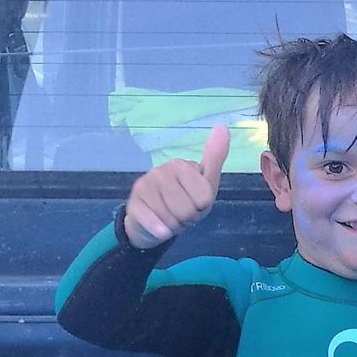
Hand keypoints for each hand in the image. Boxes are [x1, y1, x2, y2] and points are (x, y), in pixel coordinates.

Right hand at [123, 124, 228, 246]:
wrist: (154, 222)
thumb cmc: (185, 200)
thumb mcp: (205, 183)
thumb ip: (215, 157)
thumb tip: (222, 127)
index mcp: (181, 165)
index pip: (204, 199)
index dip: (202, 207)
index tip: (194, 202)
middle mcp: (161, 171)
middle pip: (187, 210)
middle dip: (187, 218)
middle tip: (180, 212)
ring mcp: (145, 186)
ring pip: (171, 219)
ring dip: (174, 225)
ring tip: (170, 216)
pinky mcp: (133, 204)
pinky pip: (154, 223)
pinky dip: (159, 230)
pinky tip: (159, 227)